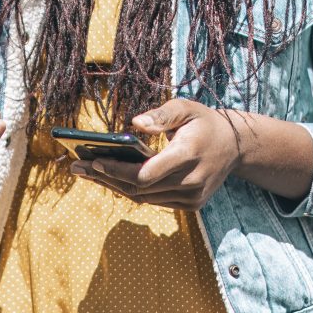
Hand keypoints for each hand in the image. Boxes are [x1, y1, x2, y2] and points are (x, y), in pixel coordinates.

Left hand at [72, 98, 244, 209]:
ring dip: (113, 185)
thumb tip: (134, 125)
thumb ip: (161, 114)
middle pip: (139, 187)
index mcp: (189, 155)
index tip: (95, 160)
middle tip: (76, 166)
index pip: (146, 173)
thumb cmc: (204, 122)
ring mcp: (192, 197)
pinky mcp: (191, 205)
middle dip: (105, 177)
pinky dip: (131, 190)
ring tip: (86, 172)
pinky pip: (153, 200)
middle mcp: (191, 181)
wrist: (235, 147)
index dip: (118, 170)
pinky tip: (109, 178)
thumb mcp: (186, 107)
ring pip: (143, 198)